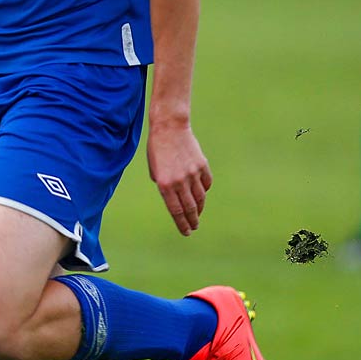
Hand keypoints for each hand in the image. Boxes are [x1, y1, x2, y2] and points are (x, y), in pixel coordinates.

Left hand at [147, 114, 210, 234]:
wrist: (169, 127)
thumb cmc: (157, 148)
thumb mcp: (154, 169)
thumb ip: (163, 185)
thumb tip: (174, 197)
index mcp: (165, 184)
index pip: (176, 211)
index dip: (182, 224)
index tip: (186, 232)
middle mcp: (180, 181)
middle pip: (189, 208)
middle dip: (192, 221)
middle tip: (193, 227)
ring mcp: (192, 173)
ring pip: (200, 198)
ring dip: (199, 209)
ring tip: (197, 215)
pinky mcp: (201, 165)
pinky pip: (206, 183)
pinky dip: (204, 191)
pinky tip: (201, 195)